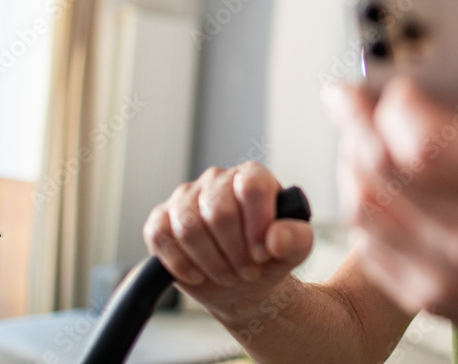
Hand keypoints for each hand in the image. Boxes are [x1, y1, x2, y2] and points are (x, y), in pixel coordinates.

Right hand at [143, 162, 313, 314]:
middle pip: (219, 212)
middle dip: (234, 252)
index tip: (263, 254)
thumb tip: (276, 238)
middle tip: (247, 271)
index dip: (257, 225)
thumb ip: (296, 239)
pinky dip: (180, 263)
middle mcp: (217, 179)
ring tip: (228, 274)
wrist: (243, 282)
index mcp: (252, 175)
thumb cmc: (269, 256)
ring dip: (211, 262)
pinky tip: (198, 275)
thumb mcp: (295, 250)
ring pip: (189, 227)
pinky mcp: (161, 219)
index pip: (251, 187)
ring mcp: (185, 197)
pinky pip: (161, 237)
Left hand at [327, 53, 457, 346]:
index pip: (427, 142)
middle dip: (354, 120)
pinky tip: (364, 183)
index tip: (398, 84)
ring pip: (365, 207)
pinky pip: (368, 247)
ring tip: (352, 135)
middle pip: (382, 169)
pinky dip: (358, 207)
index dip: (399, 105)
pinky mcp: (427, 296)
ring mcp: (442, 271)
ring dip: (349, 162)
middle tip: (346, 94)